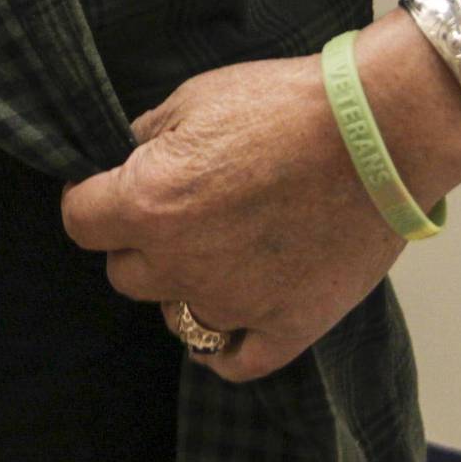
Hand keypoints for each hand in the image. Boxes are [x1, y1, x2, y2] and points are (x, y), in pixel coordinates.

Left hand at [61, 15, 460, 380]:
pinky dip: (225, 348)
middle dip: (137, 244)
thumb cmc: (284, 105)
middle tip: (173, 215)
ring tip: (213, 256)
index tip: (107, 189)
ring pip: (175, 317)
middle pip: (124, 273)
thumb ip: (147, 138)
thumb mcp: (193, 99)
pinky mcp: (290, 325)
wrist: (381, 130)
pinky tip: (226, 324)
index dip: (91, 201)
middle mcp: (182, 262)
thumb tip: (128, 156)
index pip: (80, 221)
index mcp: (147, 204)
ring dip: (182, 289)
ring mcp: (236, 302)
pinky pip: (236, 362)